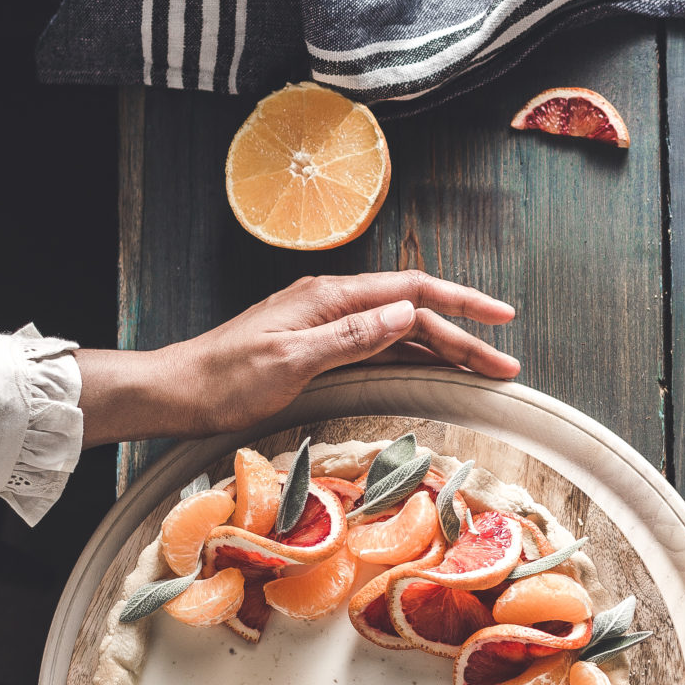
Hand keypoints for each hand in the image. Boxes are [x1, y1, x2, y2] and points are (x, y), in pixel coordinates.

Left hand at [77, 271, 518, 445]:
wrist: (179, 392)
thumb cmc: (226, 381)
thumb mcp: (290, 361)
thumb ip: (351, 337)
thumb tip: (406, 314)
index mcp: (330, 299)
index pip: (412, 292)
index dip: (462, 305)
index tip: (502, 320)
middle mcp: (333, 305)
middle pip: (413, 314)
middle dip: (464, 336)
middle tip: (505, 366)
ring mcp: (326, 326)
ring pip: (400, 332)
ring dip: (443, 349)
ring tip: (483, 370)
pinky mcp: (319, 349)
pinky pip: (380, 348)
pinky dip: (413, 358)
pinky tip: (432, 371)